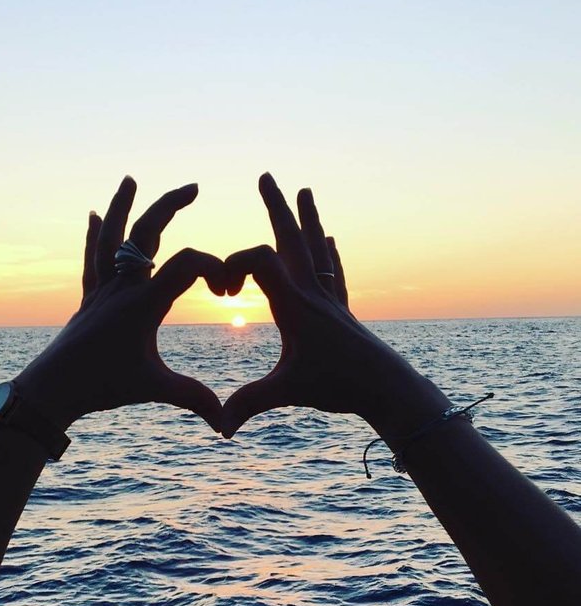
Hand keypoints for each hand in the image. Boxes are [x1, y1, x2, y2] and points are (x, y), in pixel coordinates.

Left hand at [16, 177, 225, 432]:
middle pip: (147, 232)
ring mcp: (103, 288)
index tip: (225, 291)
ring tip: (129, 180)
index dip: (213, 267)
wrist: (52, 389)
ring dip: (122, 205)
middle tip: (193, 187)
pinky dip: (94, 234)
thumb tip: (225, 423)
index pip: (187, 264)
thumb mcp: (154, 389)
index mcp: (144, 303)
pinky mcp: (89, 296)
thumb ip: (193, 398)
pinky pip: (92, 257)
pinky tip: (93, 215)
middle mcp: (122, 286)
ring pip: (112, 235)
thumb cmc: (101, 386)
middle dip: (170, 205)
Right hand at [222, 174, 447, 439]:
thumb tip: (219, 428)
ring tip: (304, 190)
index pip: (260, 259)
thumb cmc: (337, 386)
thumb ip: (249, 404)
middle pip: (291, 238)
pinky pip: (333, 270)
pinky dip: (328, 251)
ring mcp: (329, 298)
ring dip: (306, 218)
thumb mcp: (286, 393)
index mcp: (293, 304)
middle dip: (276, 207)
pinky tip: (331, 239)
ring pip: (315, 247)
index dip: (234, 264)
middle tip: (266, 176)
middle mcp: (311, 292)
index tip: (222, 292)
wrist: (386, 388)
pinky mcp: (342, 309)